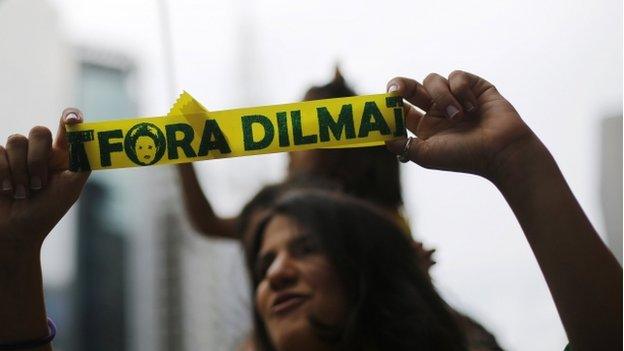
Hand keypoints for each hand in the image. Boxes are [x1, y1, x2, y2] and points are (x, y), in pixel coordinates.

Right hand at [0, 109, 89, 246]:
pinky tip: (4, 190)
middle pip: (39, 131)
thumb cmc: (46, 212)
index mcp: (62, 155)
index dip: (71, 116)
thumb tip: (91, 139)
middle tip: (39, 184)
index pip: (68, 127)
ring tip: (21, 192)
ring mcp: (16, 155)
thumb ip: (82, 164)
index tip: (73, 120)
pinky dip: (1, 172)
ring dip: (19, 170)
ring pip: (16, 140)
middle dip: (37, 158)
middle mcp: (40, 151)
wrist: (15, 233)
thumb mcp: (71, 189)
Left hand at [386, 70, 545, 182]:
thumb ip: (403, 146)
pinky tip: (473, 107)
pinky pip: (456, 76)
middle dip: (400, 86)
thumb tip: (383, 139)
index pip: (401, 109)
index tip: (385, 102)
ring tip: (458, 115)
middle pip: (411, 89)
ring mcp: (455, 97)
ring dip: (442, 96)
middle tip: (396, 90)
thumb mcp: (427, 155)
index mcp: (426, 127)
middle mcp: (438, 111)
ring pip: (433, 81)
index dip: (391, 104)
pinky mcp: (474, 86)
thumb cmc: (464, 156)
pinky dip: (461, 90)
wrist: (500, 150)